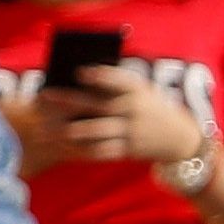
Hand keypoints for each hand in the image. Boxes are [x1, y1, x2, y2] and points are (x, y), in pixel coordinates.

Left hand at [43, 63, 207, 170]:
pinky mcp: (129, 149)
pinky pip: (101, 151)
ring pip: (95, 131)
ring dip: (69, 131)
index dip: (99, 76)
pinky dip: (81, 150)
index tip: (78, 72)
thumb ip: (113, 84)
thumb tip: (72, 80)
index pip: (116, 79)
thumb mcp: (141, 90)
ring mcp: (131, 131)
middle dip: (68, 100)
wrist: (179, 137)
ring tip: (48, 130)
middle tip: (43, 97)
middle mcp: (133, 109)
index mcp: (136, 89)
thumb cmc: (149, 106)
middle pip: (96, 104)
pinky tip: (64, 148)